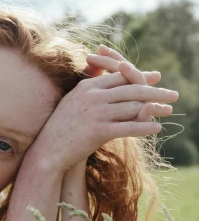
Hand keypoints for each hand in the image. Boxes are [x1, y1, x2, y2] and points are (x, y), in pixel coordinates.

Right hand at [30, 45, 178, 172]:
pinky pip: (128, 128)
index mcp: (88, 86)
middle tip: (173, 95)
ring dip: (155, 110)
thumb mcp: (75, 99)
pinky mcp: (98, 132)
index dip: (141, 77)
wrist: (48, 149)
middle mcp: (92, 96)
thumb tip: (112, 71)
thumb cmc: (64, 125)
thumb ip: (93, 83)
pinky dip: (145, 127)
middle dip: (156, 92)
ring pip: (133, 108)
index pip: (120, 76)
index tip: (156, 79)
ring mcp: (95, 114)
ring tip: (168, 111)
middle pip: (132, 89)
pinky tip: (157, 128)